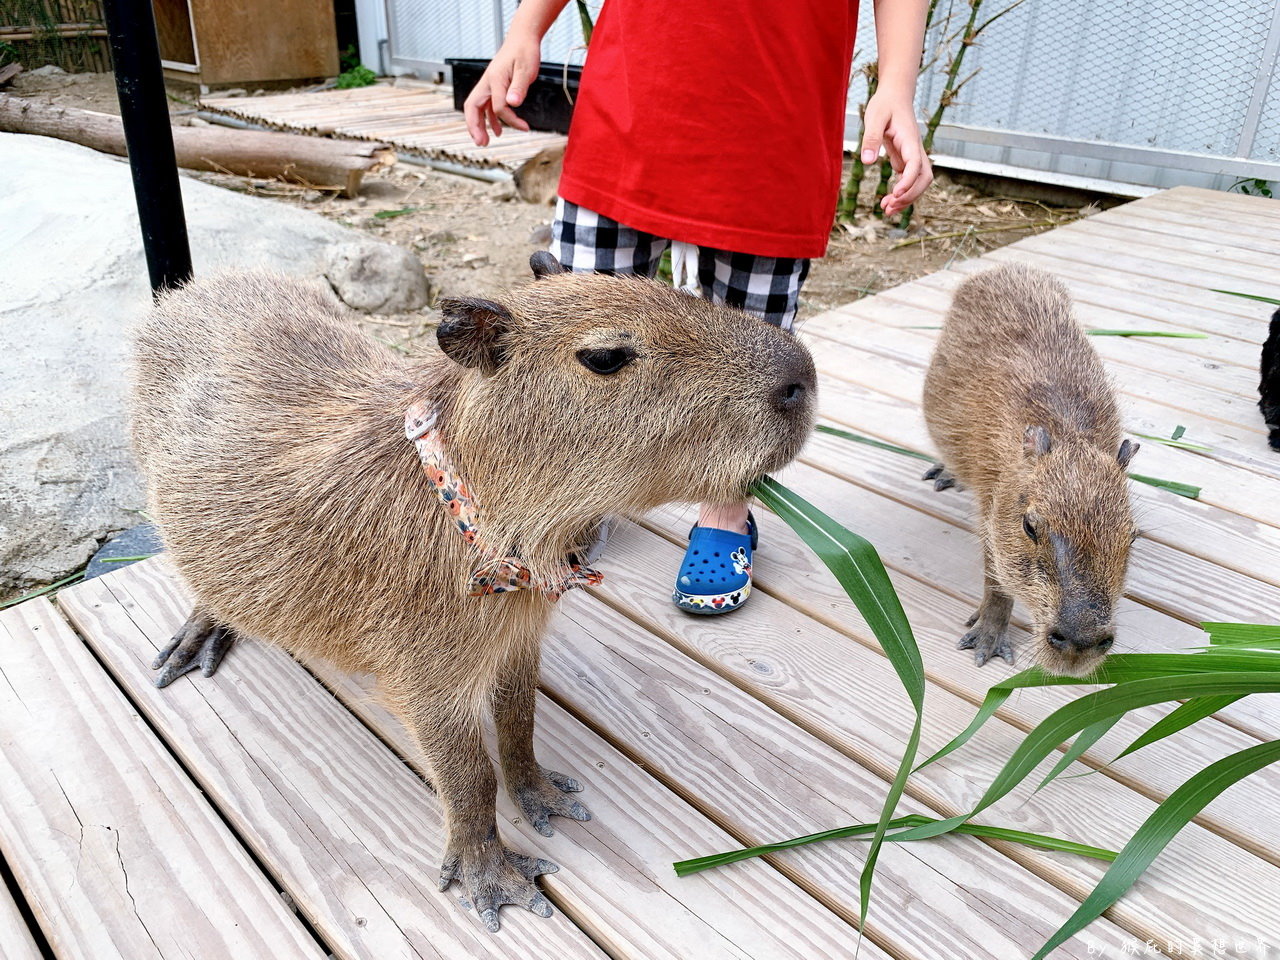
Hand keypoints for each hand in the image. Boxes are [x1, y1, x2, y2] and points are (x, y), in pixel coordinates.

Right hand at [464, 31, 540, 145]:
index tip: (524, 126)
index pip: (496, 105)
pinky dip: (491, 119)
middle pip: (472, 107)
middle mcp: (487, 83)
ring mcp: (490, 85)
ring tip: (485, 141)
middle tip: (481, 143)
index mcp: (494, 79)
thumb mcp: (525, 69)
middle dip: (474, 126)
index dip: (509, 118)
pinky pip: (488, 106)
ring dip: (480, 125)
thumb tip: (513, 103)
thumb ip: (519, 87)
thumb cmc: (525, 51)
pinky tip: (499, 130)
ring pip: (478, 108)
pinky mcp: (495, 87)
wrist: (523, 39)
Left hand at [860, 91, 933, 217]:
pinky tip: (888, 201)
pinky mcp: (906, 158)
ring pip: (919, 182)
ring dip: (907, 198)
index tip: (895, 193)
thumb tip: (868, 161)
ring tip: (887, 210)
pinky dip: (902, 192)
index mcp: (910, 140)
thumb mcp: (875, 117)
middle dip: (910, 196)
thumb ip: (871, 138)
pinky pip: (909, 180)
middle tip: (888, 208)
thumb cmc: (885, 104)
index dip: (908, 182)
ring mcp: (913, 155)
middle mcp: (916, 150)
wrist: (895, 95)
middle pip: (924, 178)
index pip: (916, 165)